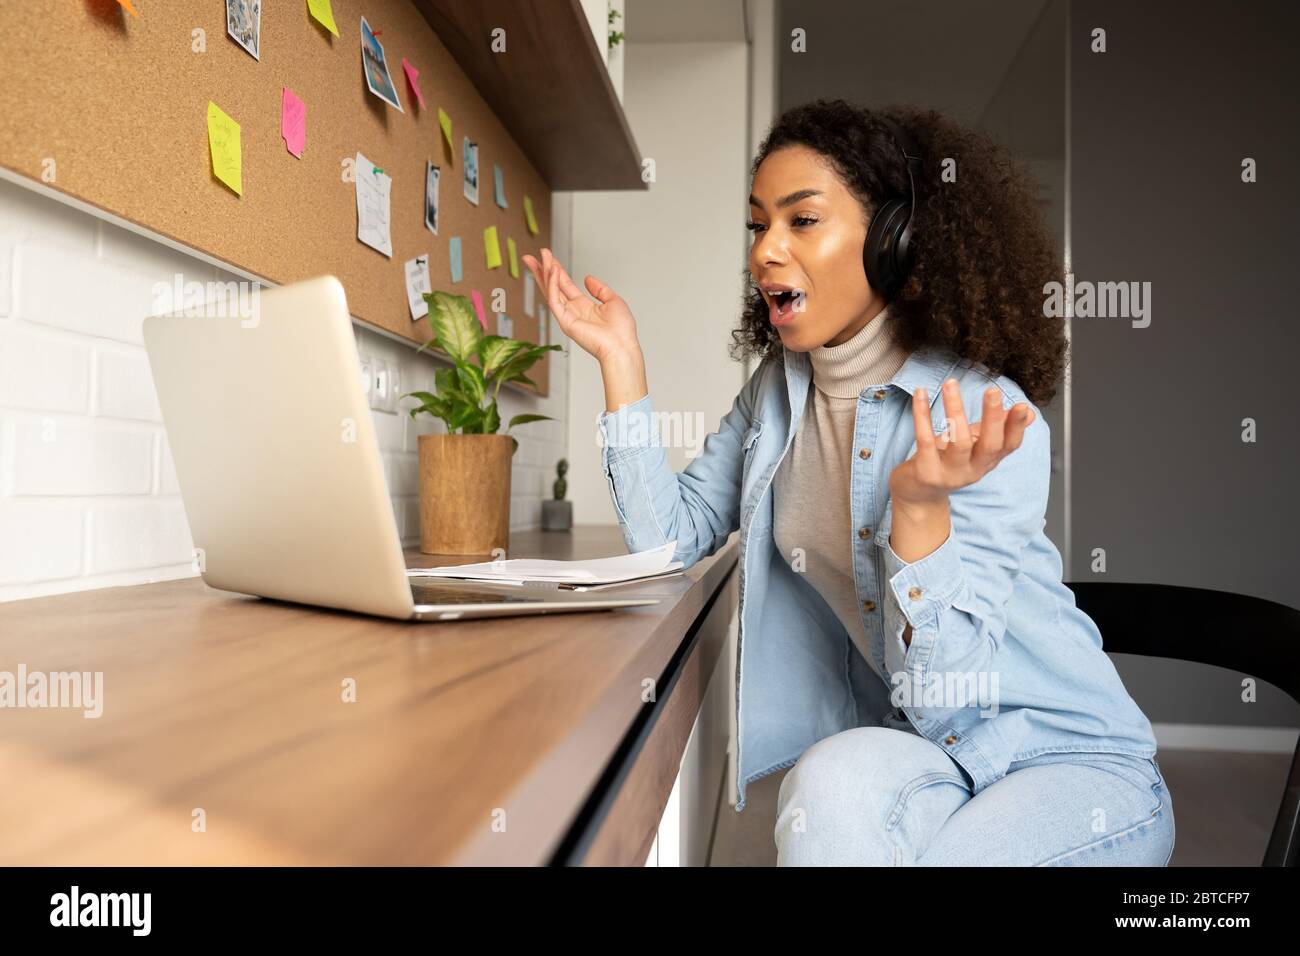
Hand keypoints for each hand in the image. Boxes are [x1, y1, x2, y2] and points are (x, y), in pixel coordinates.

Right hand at [521, 248, 640, 363]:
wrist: (622, 346)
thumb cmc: (621, 330)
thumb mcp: (613, 300)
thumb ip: (599, 289)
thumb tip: (587, 278)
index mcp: (583, 305)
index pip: (564, 284)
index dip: (555, 270)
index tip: (547, 257)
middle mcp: (572, 310)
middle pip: (552, 287)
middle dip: (542, 271)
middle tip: (531, 256)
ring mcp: (567, 316)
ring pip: (551, 291)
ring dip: (545, 274)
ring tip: (541, 258)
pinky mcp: (565, 322)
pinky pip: (554, 300)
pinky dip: (552, 285)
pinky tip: (552, 271)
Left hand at [889, 379, 1035, 509]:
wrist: (918, 494)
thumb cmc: (948, 462)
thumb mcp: (976, 446)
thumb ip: (998, 428)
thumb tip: (1029, 412)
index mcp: (987, 461)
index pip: (1009, 446)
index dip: (1017, 427)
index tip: (1023, 406)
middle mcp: (973, 470)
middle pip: (989, 446)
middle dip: (993, 419)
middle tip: (993, 391)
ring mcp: (949, 474)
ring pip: (958, 442)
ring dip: (955, 410)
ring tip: (951, 384)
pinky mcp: (926, 472)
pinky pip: (925, 440)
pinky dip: (922, 415)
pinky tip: (920, 393)